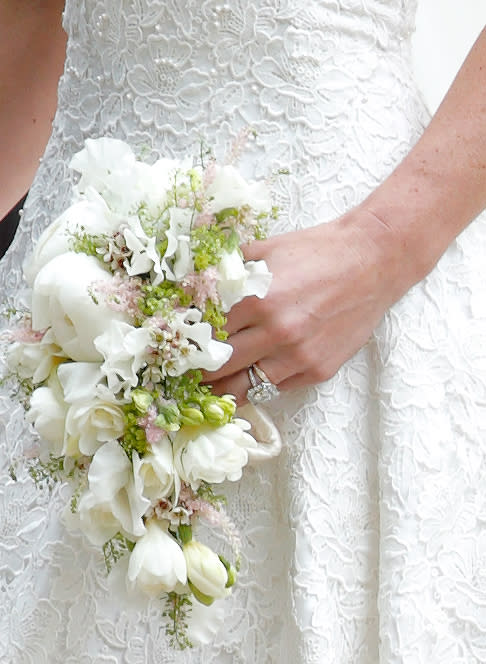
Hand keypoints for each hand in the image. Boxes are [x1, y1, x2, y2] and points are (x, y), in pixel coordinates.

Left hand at [202, 209, 415, 403]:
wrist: (372, 261)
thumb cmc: (317, 251)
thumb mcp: (266, 250)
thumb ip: (228, 270)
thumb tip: (192, 286)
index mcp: (258, 299)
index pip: (206, 332)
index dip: (189, 339)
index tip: (178, 346)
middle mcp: (277, 333)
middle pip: (219, 365)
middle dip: (198, 370)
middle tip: (186, 371)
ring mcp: (298, 356)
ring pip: (244, 387)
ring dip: (223, 386)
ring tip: (210, 383)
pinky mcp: (317, 370)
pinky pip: (275, 388)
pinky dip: (260, 382)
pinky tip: (251, 374)